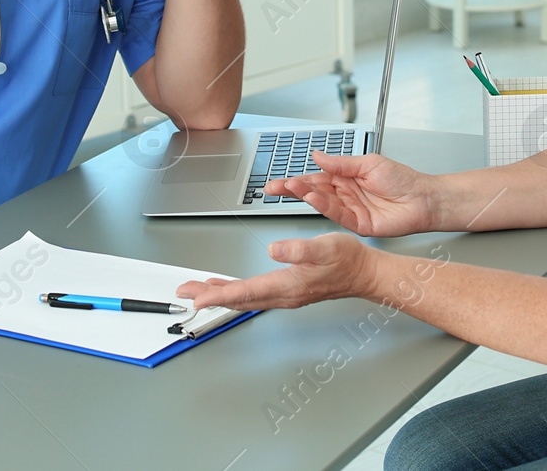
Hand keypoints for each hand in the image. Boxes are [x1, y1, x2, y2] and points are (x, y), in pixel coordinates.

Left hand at [175, 233, 376, 309]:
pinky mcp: (287, 290)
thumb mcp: (324, 247)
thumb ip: (298, 249)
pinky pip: (253, 295)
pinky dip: (234, 292)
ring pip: (244, 298)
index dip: (218, 295)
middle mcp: (283, 294)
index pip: (245, 292)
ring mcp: (284, 295)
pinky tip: (227, 287)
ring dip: (219, 294)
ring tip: (197, 290)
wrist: (363, 273)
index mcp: (288, 285)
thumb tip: (273, 250)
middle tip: (184, 292)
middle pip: (238, 299)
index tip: (197, 298)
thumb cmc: (347, 260)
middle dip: (209, 296)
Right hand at [269, 152, 439, 236]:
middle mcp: (346, 194)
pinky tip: (313, 198)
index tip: (281, 179)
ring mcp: (350, 210)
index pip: (317, 178)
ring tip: (291, 187)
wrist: (422, 199)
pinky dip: (323, 206)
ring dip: (305, 195)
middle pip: (314, 191)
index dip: (298, 179)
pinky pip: (337, 214)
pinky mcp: (358, 224)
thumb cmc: (402, 180)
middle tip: (274, 188)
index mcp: (347, 178)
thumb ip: (341, 163)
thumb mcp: (369, 163)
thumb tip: (319, 155)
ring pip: (322, 202)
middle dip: (293, 189)